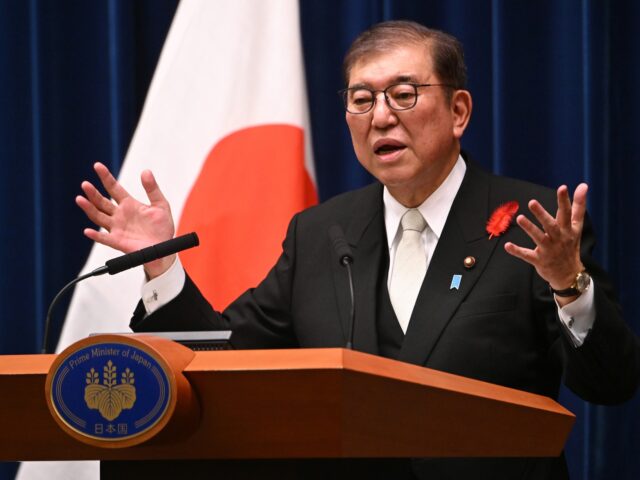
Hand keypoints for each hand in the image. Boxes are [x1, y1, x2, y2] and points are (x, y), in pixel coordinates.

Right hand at [76, 162, 175, 278]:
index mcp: (129, 204)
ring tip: (80, 199)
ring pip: (99, 217)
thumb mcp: (160, 205)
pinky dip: (96, 236)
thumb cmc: (162, 227)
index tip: (97, 166)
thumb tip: (146, 171)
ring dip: (89, 209)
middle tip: (85, 184)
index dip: (106, 177)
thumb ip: (152, 189)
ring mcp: (117, 228)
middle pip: (102, 202)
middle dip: (93, 193)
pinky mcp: (118, 241)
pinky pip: (104, 238)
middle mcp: (119, 215)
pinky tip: (88, 231)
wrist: (164, 248)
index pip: (114, 188)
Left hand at [504, 184, 587, 304]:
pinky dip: (517, 251)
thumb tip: (584, 185)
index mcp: (568, 230)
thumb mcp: (577, 227)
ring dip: (529, 228)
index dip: (565, 200)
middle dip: (542, 214)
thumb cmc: (570, 245)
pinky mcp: (539, 260)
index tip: (563, 187)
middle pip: (551, 225)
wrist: (569, 274)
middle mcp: (559, 238)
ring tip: (520, 218)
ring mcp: (549, 250)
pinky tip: (507, 246)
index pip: (567, 213)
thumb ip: (578, 206)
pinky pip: (527, 255)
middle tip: (532, 202)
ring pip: (539, 238)